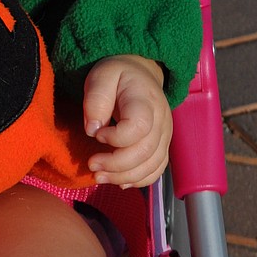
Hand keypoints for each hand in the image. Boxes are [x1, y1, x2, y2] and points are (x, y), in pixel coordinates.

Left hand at [83, 55, 172, 187]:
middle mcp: (161, 120)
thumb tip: (92, 129)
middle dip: (116, 164)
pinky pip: (156, 170)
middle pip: (145, 152)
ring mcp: (165, 135)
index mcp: (146, 100)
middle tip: (92, 165)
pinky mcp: (162, 146)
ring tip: (99, 176)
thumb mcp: (101, 76)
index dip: (115, 138)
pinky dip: (138, 180)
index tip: (96, 134)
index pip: (138, 127)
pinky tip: (119, 181)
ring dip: (124, 177)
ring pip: (151, 166)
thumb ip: (96, 99)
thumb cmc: (118, 76)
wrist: (140, 74)